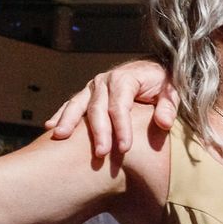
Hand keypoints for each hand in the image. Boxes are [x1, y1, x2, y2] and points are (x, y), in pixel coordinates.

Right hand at [45, 59, 174, 157]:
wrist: (153, 69)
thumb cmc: (163, 84)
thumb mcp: (172, 91)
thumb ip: (168, 106)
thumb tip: (163, 123)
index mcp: (125, 78)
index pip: (120, 106)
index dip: (122, 127)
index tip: (125, 148)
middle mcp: (105, 81)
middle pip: (98, 108)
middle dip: (99, 132)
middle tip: (101, 154)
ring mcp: (94, 87)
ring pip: (78, 105)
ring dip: (69, 121)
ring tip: (60, 137)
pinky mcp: (88, 94)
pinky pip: (72, 105)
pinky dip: (61, 115)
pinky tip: (50, 127)